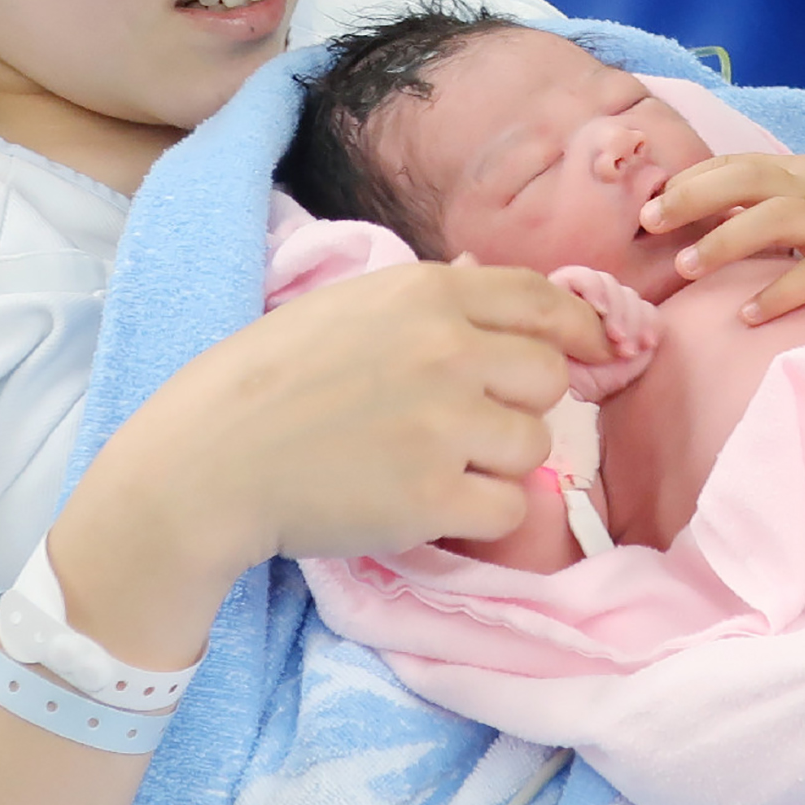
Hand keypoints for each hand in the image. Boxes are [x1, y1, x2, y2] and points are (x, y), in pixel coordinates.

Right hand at [55, 262, 610, 662]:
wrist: (208, 460)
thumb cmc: (268, 380)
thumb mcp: (350, 307)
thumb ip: (430, 303)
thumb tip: (499, 289)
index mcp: (427, 294)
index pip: (542, 300)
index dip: (579, 329)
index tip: (595, 351)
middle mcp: (446, 349)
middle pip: (548, 379)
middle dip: (520, 404)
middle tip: (467, 424)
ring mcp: (443, 424)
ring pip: (534, 447)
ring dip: (495, 462)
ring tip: (429, 463)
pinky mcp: (433, 496)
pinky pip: (509, 509)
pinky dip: (478, 515)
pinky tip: (424, 502)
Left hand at [546, 264, 660, 400]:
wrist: (594, 388)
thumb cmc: (570, 375)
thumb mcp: (556, 363)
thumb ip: (560, 345)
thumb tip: (563, 332)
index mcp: (564, 296)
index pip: (579, 277)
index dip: (592, 288)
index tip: (600, 310)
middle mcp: (592, 295)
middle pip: (608, 284)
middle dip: (617, 312)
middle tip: (617, 340)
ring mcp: (618, 305)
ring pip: (630, 297)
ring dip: (634, 323)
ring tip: (628, 352)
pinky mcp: (641, 319)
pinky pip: (650, 312)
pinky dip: (651, 326)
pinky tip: (647, 344)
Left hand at [640, 144, 804, 322]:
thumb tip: (768, 211)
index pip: (742, 163)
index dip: (695, 179)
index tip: (654, 195)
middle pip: (742, 181)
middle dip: (690, 198)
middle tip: (647, 220)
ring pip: (768, 221)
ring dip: (722, 242)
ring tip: (684, 266)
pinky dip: (777, 294)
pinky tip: (749, 314)